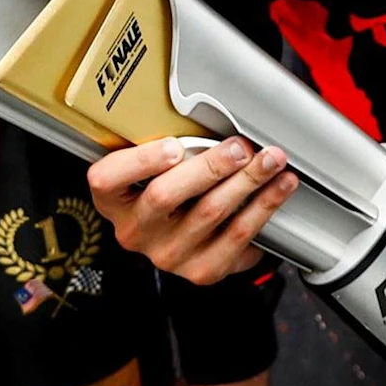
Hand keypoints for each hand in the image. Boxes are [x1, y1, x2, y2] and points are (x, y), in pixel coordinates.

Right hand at [86, 137, 297, 286]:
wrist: (183, 239)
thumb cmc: (169, 189)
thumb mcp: (153, 168)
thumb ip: (167, 147)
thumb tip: (211, 115)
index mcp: (114, 200)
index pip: (107, 180)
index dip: (140, 162)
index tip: (173, 145)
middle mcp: (136, 231)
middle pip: (165, 195)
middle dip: (210, 166)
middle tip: (240, 148)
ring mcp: (169, 255)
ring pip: (210, 213)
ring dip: (248, 182)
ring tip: (271, 161)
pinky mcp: (202, 270)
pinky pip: (238, 237)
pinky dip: (264, 208)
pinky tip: (278, 188)